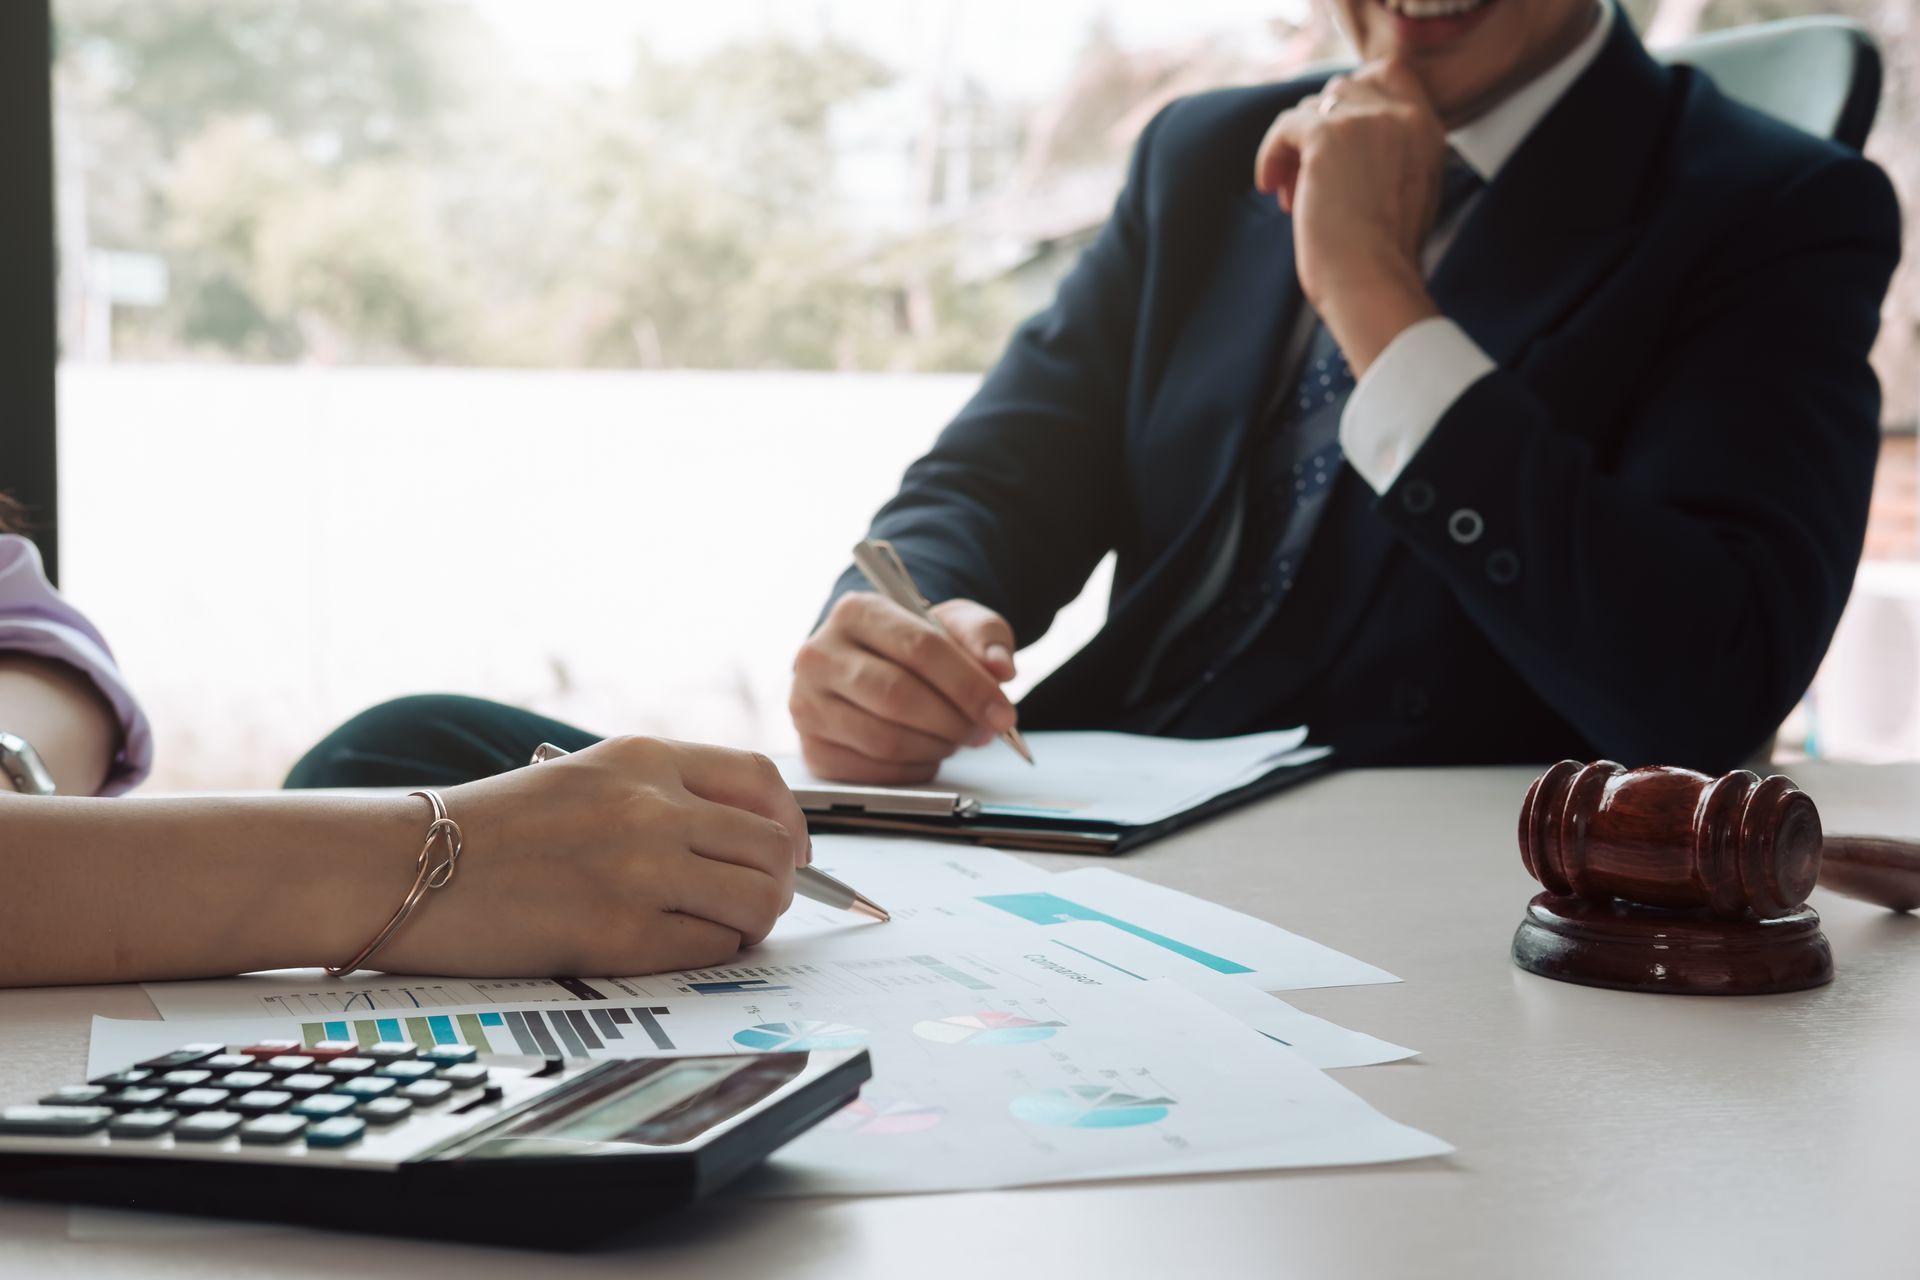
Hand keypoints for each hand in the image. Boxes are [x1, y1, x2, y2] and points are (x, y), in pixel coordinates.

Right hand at [374, 736, 806, 976]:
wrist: (407, 866)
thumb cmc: (490, 830)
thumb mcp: (585, 776)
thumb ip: (662, 792)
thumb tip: (745, 833)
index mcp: (644, 758)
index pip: (760, 780)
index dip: (790, 821)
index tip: (792, 848)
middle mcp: (652, 806)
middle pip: (772, 845)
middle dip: (779, 881)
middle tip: (756, 900)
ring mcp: (642, 870)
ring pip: (757, 900)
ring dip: (752, 920)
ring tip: (719, 926)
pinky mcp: (623, 935)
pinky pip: (713, 947)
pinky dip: (713, 952)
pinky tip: (678, 946)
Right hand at [790, 592, 1018, 783]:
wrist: (876, 665)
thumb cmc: (917, 645)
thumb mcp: (956, 624)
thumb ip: (984, 637)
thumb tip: (1000, 669)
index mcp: (856, 611)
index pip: (919, 648)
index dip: (968, 686)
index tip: (1003, 713)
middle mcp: (819, 655)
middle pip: (898, 697)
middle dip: (954, 721)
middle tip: (984, 731)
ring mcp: (808, 705)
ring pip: (885, 740)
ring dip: (936, 748)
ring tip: (956, 738)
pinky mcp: (812, 750)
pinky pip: (873, 773)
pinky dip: (914, 770)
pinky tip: (928, 753)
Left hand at [1254, 60, 1447, 373]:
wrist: (1371, 283)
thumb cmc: (1383, 258)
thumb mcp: (1406, 193)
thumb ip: (1389, 154)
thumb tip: (1340, 140)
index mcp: (1428, 129)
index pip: (1389, 73)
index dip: (1353, 98)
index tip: (1333, 139)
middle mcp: (1403, 116)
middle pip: (1342, 89)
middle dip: (1319, 130)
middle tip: (1308, 179)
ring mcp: (1365, 121)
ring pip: (1311, 107)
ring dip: (1296, 149)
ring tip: (1293, 196)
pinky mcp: (1327, 136)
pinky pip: (1286, 126)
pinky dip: (1271, 155)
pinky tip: (1270, 187)